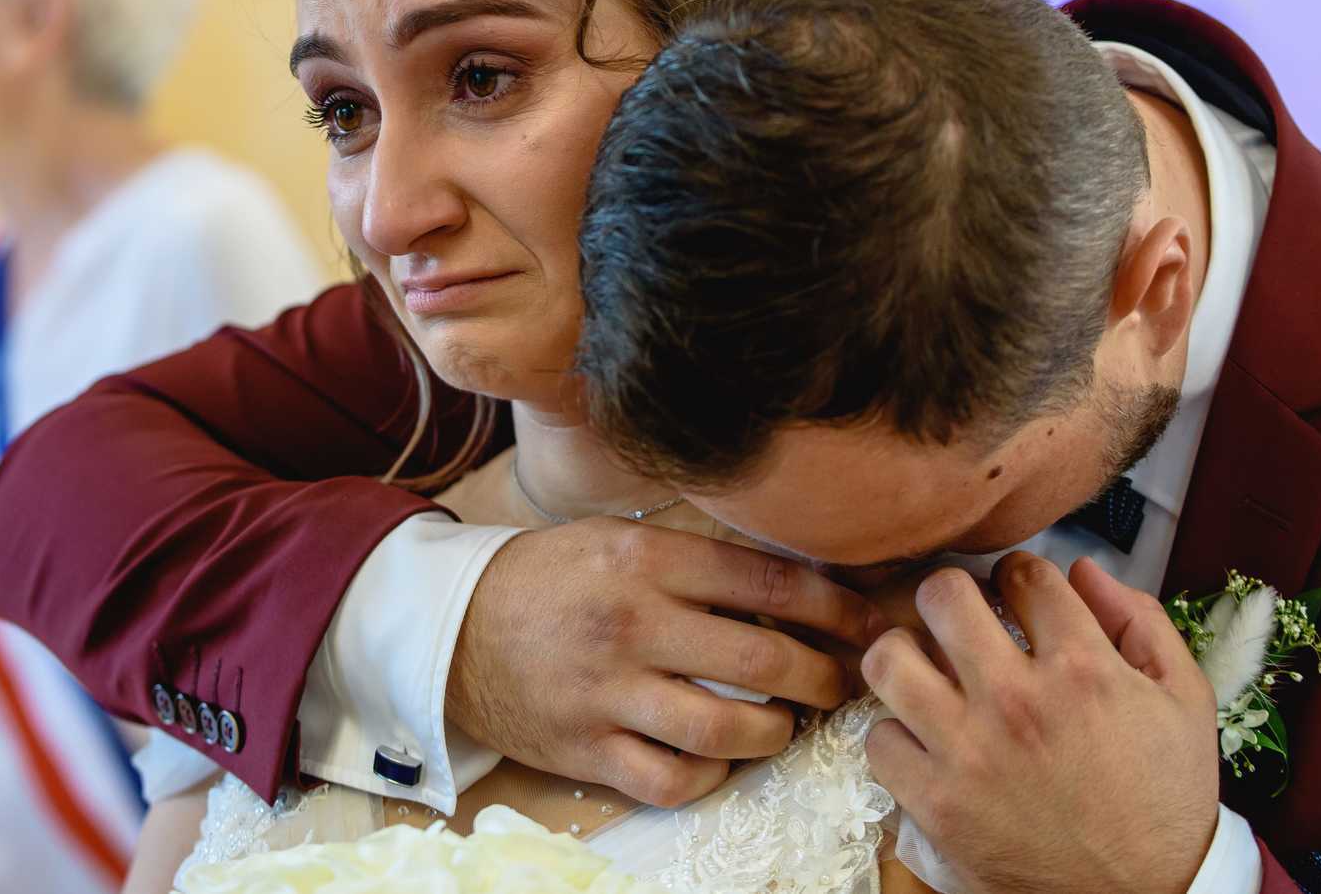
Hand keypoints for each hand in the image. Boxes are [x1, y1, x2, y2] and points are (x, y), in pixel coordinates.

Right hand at [448, 518, 884, 807]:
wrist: (451, 629)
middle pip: (762, 659)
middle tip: (841, 682)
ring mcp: (608, 692)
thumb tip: (793, 587)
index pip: (767, 580)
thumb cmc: (548, 579)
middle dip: (823, 675)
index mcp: (643, 559)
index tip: (870, 624)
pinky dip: (711, 774)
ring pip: (726, 727)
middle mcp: (631, 623)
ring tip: (784, 723)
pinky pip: (673, 779)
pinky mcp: (586, 749)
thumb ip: (694, 561)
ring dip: (775, 731)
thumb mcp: (615, 541)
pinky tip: (719, 756)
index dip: (835, 607)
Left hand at [863, 553, 1220, 893]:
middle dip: (949, 594)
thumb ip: (1141, 621)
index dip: (1019, 576)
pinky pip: (878, 739)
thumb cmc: (1166, 800)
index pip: (1024, 573)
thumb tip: (1084, 570)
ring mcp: (971, 751)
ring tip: (925, 669)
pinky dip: (895, 735)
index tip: (1016, 595)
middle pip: (941, 595)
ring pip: (888, 658)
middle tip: (958, 618)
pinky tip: (923, 739)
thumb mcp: (1187, 701)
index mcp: (1084, 669)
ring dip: (904, 655)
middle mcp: (1019, 701)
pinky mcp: (938, 803)